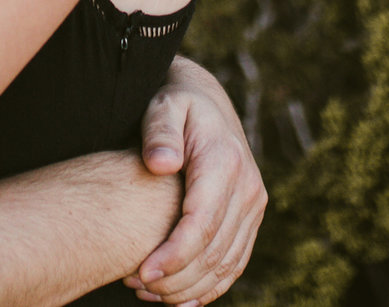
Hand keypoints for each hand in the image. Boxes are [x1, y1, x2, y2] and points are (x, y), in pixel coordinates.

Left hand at [126, 55, 263, 303]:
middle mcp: (248, 188)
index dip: (174, 255)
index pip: (202, 223)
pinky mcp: (251, 218)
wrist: (207, 101)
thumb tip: (162, 164)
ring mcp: (254, 205)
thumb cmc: (176, 105)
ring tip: (148, 294)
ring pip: (226, 264)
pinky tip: (178, 299)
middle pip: (214, 251)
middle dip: (176, 278)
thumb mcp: (163, 107)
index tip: (142, 273)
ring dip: (189, 288)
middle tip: (134, 286)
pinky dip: (209, 287)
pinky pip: (235, 263)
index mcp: (226, 162)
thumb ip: (159, 133)